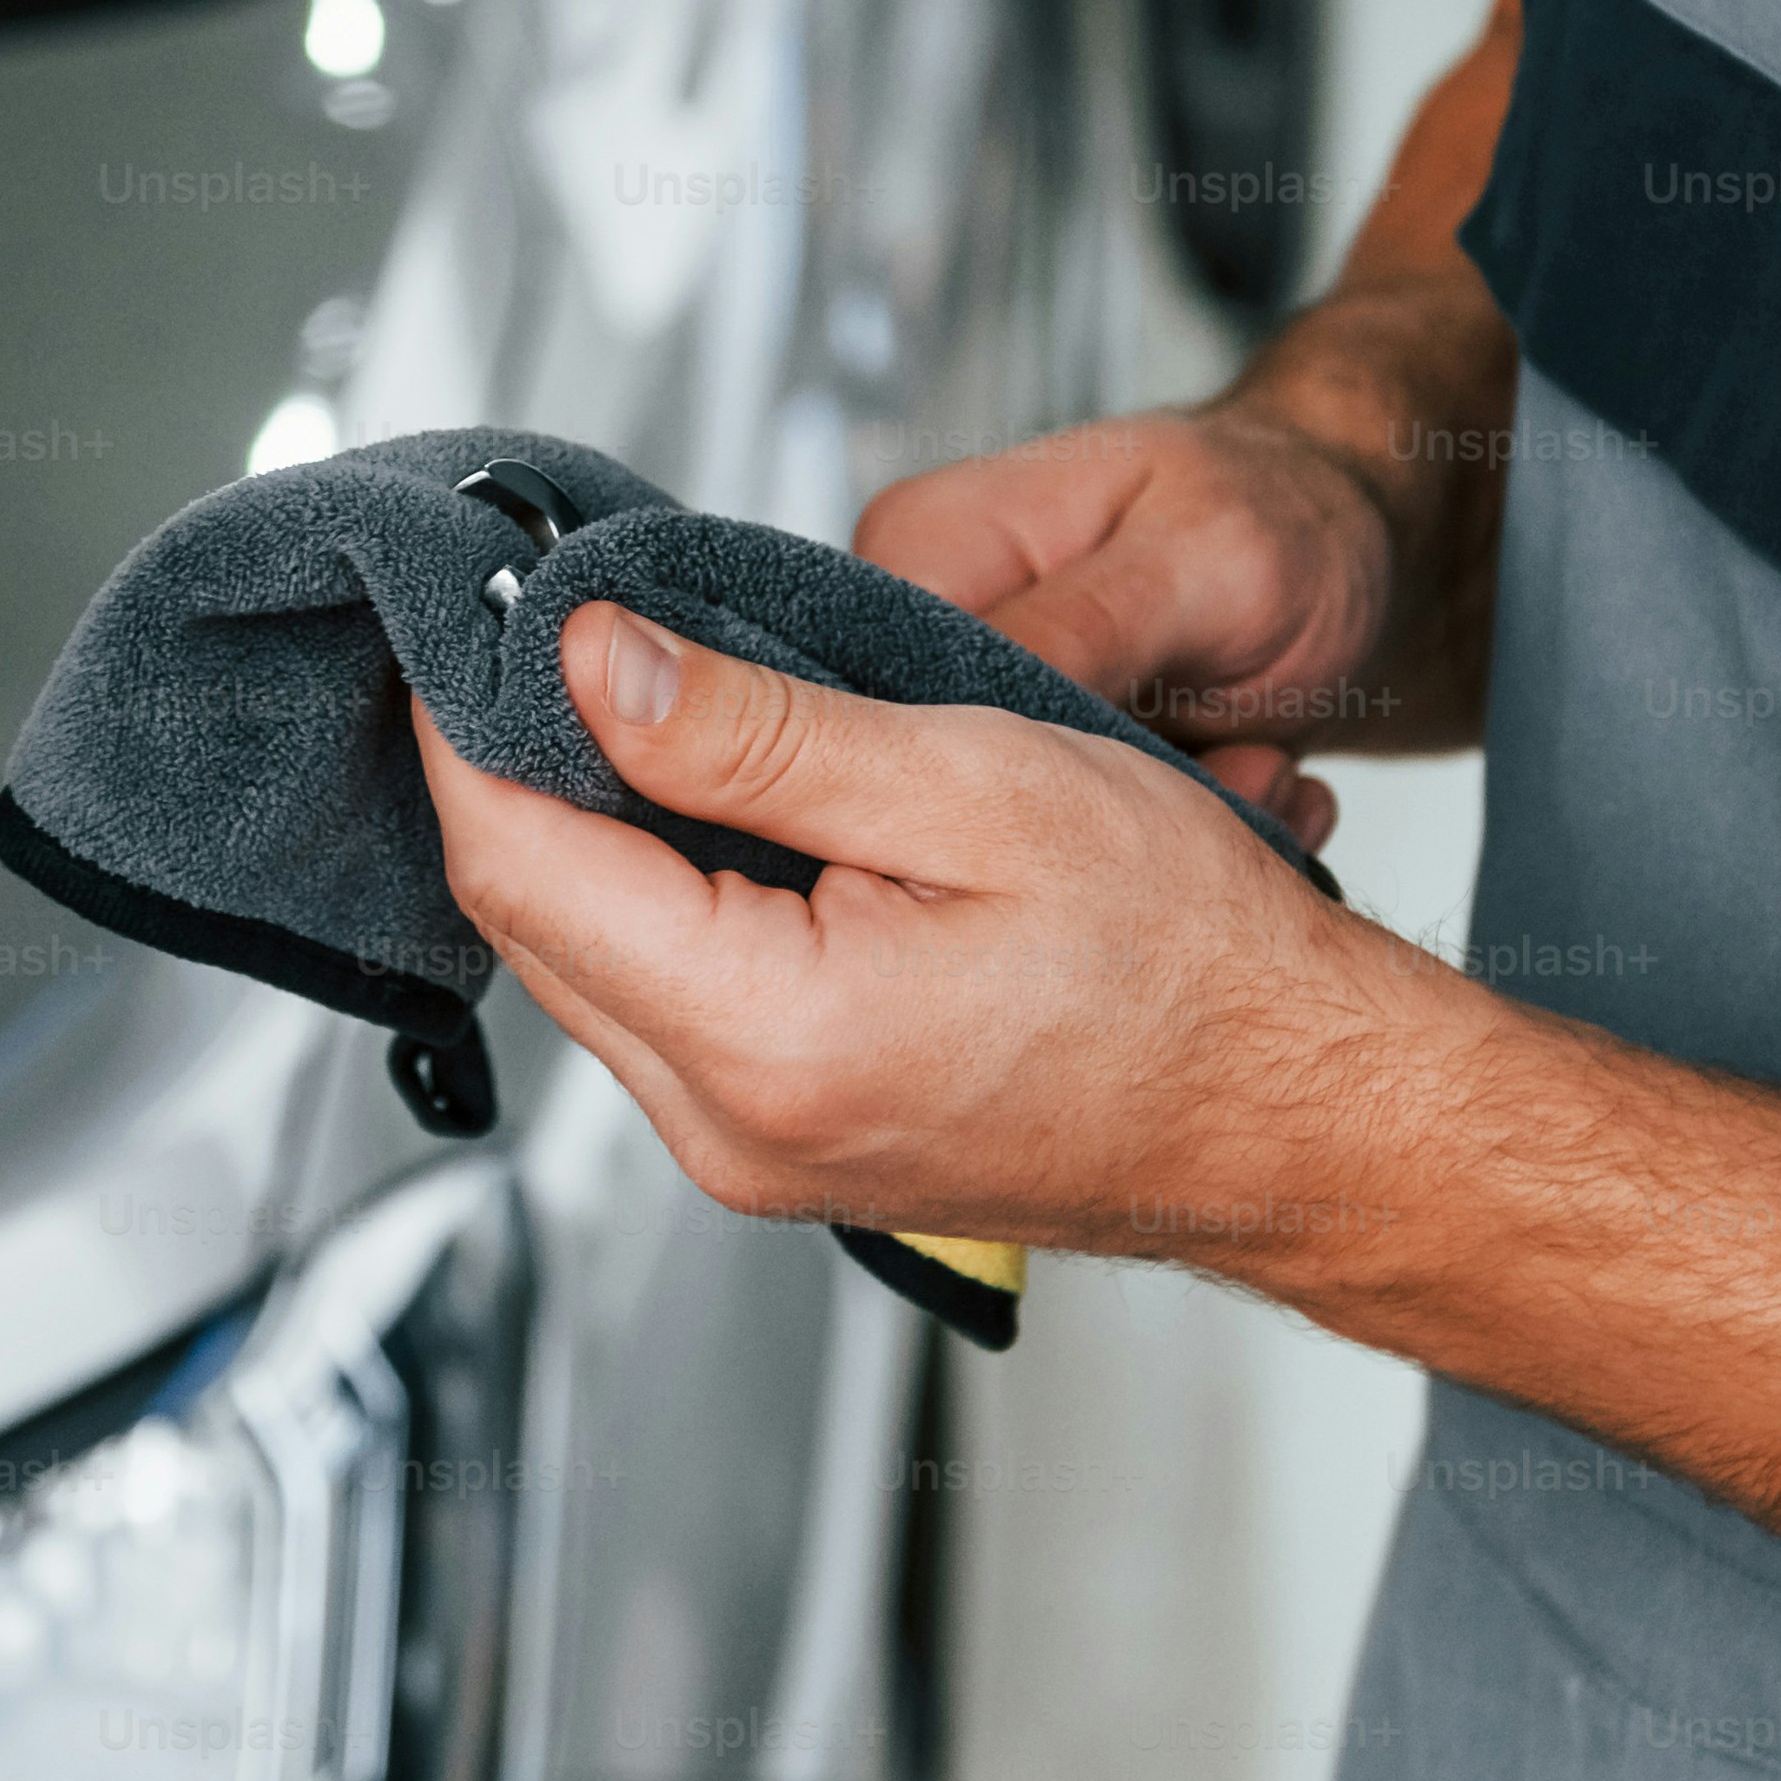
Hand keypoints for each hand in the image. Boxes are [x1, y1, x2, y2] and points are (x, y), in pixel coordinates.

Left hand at [409, 604, 1445, 1258]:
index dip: (476, 727)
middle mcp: (735, 1132)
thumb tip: (592, 664)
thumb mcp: (977, 784)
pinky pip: (668, 1009)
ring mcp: (756, 1158)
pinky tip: (730, 818)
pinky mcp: (789, 1150)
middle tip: (570, 636)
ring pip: (593, 964)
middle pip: (534, 923)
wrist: (1304, 1113)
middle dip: (531, 771)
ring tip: (664, 708)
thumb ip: (758, 731)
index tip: (480, 621)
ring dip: (603, 834)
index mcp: (771, 1040)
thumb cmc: (1199, 965)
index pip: (521, 867)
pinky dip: (669, 903)